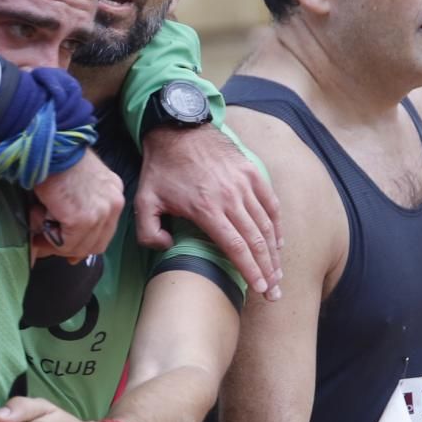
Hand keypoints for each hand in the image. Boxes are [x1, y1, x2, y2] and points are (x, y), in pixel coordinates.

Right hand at [33, 151, 123, 260]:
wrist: (48, 141)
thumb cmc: (56, 155)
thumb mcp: (75, 182)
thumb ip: (77, 211)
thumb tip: (70, 252)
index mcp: (113, 192)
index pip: (104, 232)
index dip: (82, 244)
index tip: (63, 247)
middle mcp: (114, 203)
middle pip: (96, 245)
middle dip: (69, 248)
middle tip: (44, 242)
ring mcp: (100, 212)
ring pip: (79, 247)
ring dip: (55, 242)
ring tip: (38, 225)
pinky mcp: (82, 219)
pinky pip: (65, 243)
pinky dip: (48, 237)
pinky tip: (39, 216)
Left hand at [136, 123, 281, 298]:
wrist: (177, 129)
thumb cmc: (161, 168)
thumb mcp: (144, 201)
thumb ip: (149, 231)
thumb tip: (168, 247)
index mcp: (206, 209)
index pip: (236, 247)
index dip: (251, 270)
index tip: (260, 288)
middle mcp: (230, 198)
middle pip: (256, 241)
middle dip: (268, 270)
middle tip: (274, 292)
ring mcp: (244, 184)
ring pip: (266, 225)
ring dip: (275, 252)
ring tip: (278, 274)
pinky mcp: (251, 172)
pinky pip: (270, 203)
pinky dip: (277, 225)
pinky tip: (278, 242)